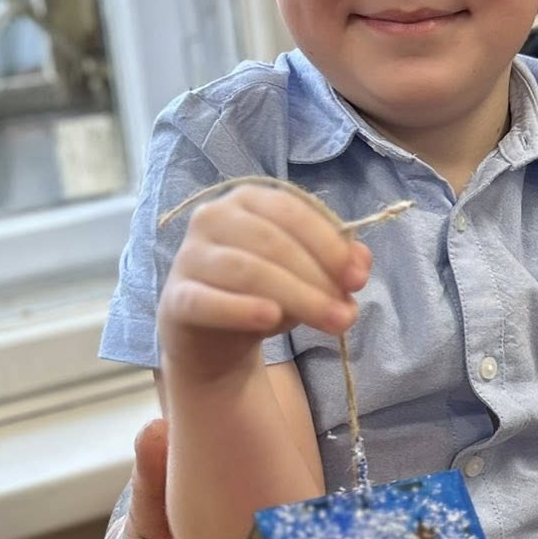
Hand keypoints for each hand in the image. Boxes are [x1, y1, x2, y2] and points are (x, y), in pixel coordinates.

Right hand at [159, 184, 369, 383]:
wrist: (214, 339)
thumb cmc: (264, 292)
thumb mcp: (307, 274)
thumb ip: (336, 262)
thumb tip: (362, 262)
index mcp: (248, 199)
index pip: (292, 212)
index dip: (329, 244)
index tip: (358, 279)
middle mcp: (213, 218)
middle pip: (273, 243)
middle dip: (318, 279)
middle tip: (348, 314)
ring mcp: (189, 257)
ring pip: (247, 271)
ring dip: (297, 298)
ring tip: (331, 323)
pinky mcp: (176, 298)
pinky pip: (207, 300)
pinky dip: (240, 309)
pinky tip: (271, 318)